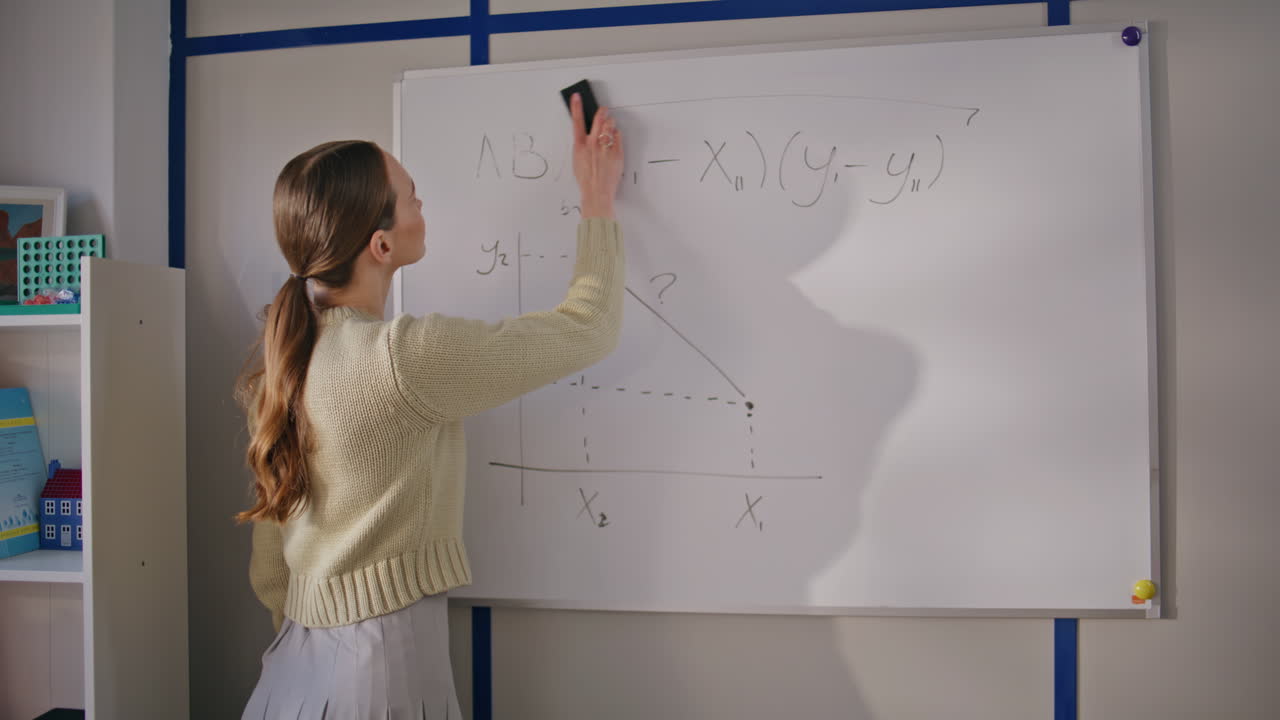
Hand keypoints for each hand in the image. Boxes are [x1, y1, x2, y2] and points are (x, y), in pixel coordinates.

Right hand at [570, 93, 622, 218]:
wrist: (597, 191)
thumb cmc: (586, 179)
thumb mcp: (577, 160)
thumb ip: (582, 146)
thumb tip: (587, 137)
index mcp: (580, 145)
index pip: (577, 121)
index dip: (576, 106)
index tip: (577, 96)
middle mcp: (593, 143)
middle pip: (598, 119)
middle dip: (601, 111)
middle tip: (603, 109)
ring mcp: (606, 147)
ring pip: (610, 125)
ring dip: (609, 124)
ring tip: (609, 127)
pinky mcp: (617, 152)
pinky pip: (618, 136)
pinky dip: (616, 135)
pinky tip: (614, 140)